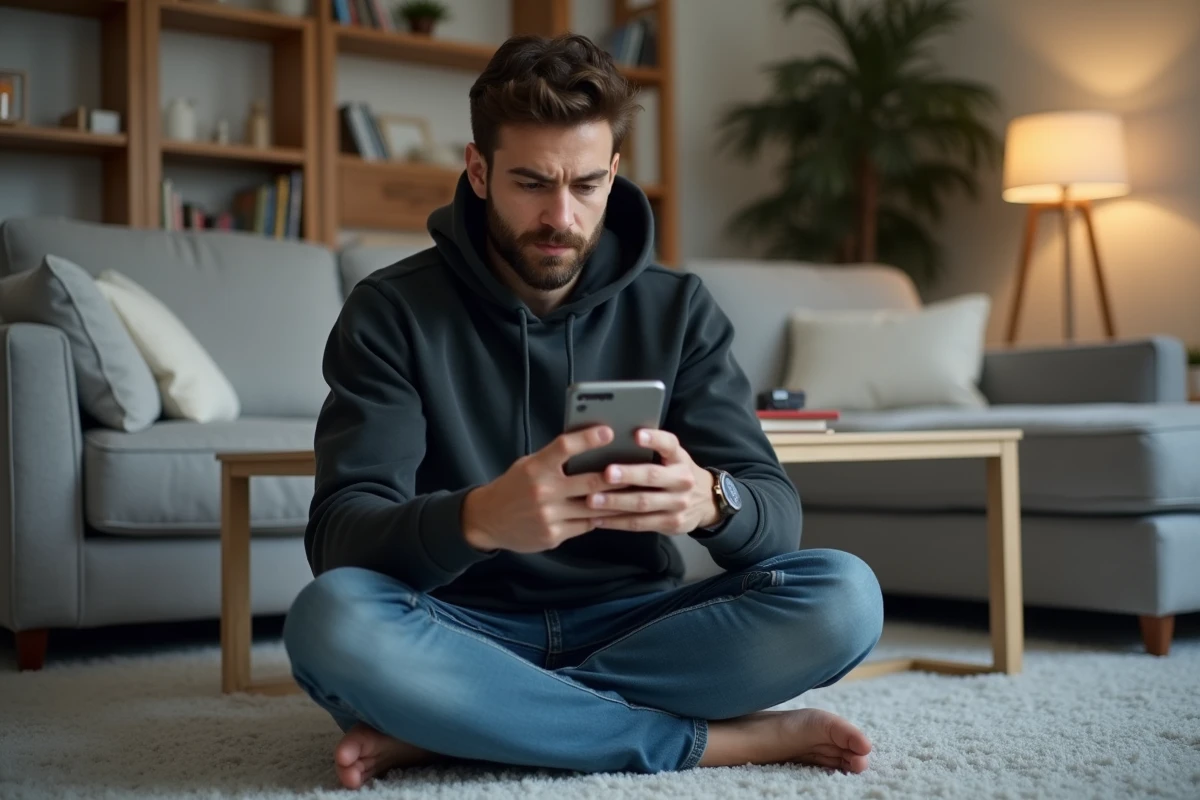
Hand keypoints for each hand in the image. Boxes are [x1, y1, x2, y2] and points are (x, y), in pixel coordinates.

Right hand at [462, 425, 630, 553]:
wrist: (487, 520)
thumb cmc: (513, 487)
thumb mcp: (528, 465)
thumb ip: (554, 459)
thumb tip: (588, 447)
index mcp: (535, 468)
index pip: (564, 447)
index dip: (587, 438)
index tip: (608, 431)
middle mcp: (543, 491)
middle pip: (589, 482)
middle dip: (616, 477)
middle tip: (639, 468)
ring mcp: (549, 516)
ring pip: (593, 508)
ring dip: (617, 501)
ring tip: (637, 492)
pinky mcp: (553, 535)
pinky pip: (585, 525)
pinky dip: (600, 517)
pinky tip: (615, 511)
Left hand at [584, 429, 720, 534]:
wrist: (708, 502)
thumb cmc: (676, 473)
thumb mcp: (674, 459)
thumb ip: (653, 452)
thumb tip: (611, 441)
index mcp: (680, 458)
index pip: (669, 445)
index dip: (654, 439)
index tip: (636, 434)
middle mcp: (682, 480)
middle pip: (653, 476)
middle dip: (628, 474)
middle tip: (606, 473)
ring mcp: (678, 504)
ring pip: (643, 503)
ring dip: (616, 502)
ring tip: (592, 500)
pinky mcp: (672, 523)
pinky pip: (640, 523)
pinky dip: (617, 522)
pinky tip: (598, 518)